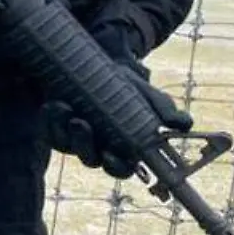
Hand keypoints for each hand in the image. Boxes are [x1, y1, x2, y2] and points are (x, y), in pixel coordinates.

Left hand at [43, 46, 193, 179]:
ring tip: (64, 107)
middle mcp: (100, 148)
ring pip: (68, 146)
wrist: (102, 66)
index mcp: (125, 148)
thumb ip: (165, 110)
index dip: (116, 165)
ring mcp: (76, 139)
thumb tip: (184, 125)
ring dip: (63, 130)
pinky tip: (52, 105)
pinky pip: (49, 131)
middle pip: (91, 159)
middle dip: (84, 145)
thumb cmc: (128, 86)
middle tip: (79, 123)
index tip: (111, 153)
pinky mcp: (56, 127)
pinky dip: (49, 120)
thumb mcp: (147, 94)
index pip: (122, 168)